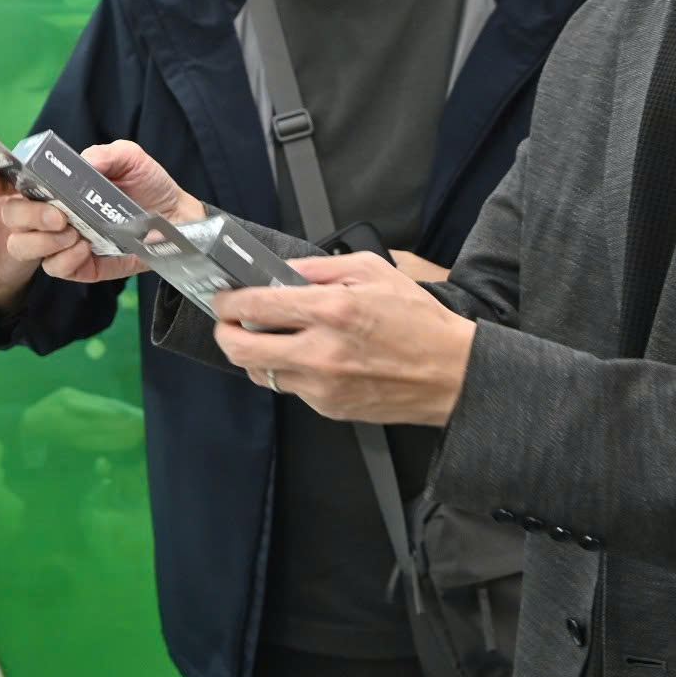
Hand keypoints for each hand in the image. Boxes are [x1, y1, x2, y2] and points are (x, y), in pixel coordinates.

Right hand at [10, 140, 213, 285]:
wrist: (177, 218)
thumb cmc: (148, 183)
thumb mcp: (132, 159)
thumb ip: (108, 154)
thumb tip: (85, 161)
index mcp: (54, 183)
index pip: (10, 182)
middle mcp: (50, 212)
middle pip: (10, 218)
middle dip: (27, 217)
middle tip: (59, 217)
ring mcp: (61, 241)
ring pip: (23, 247)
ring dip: (43, 241)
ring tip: (74, 233)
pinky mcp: (79, 266)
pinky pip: (55, 269)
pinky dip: (65, 260)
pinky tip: (85, 248)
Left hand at [211, 253, 477, 425]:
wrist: (452, 374)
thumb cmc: (418, 320)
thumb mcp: (372, 271)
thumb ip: (319, 268)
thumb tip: (281, 270)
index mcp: (332, 311)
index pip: (256, 305)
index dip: (227, 300)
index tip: (223, 296)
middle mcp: (321, 352)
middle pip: (240, 349)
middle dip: (224, 331)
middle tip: (229, 320)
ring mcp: (323, 386)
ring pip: (260, 373)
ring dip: (254, 353)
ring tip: (267, 337)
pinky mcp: (329, 408)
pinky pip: (290, 388)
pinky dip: (287, 370)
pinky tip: (305, 356)